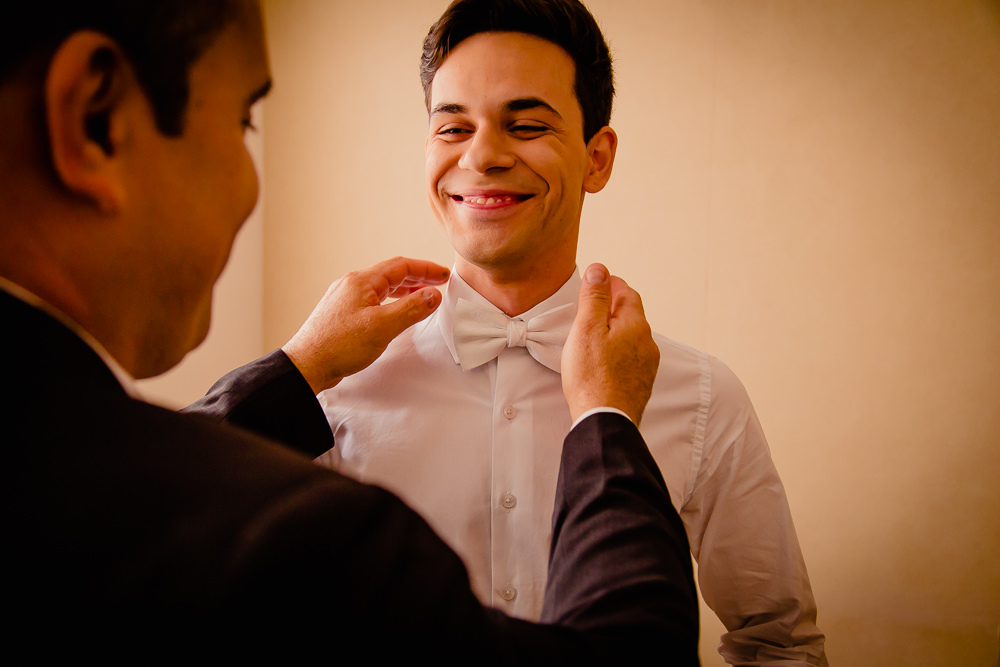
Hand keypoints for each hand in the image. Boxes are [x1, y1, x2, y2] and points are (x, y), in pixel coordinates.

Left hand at [282, 257, 449, 392]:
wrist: (307, 365)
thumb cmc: (338, 345)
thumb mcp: (383, 326)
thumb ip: (411, 308)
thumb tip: (433, 295)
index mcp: (361, 281)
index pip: (401, 266)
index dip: (426, 269)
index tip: (444, 275)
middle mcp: (351, 285)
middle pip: (391, 274)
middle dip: (417, 278)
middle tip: (437, 283)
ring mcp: (345, 300)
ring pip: (381, 288)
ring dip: (404, 290)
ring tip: (421, 297)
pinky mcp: (342, 315)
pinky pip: (372, 301)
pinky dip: (390, 302)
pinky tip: (395, 313)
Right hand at [561, 263, 658, 424]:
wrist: (605, 420)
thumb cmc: (592, 376)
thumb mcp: (586, 329)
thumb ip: (594, 298)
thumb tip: (600, 270)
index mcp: (635, 324)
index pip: (627, 292)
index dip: (611, 284)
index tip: (597, 282)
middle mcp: (647, 343)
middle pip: (632, 315)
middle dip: (614, 306)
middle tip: (593, 306)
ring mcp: (647, 365)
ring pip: (632, 338)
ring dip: (617, 331)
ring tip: (595, 334)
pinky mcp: (641, 384)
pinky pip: (631, 358)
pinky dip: (618, 352)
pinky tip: (603, 361)